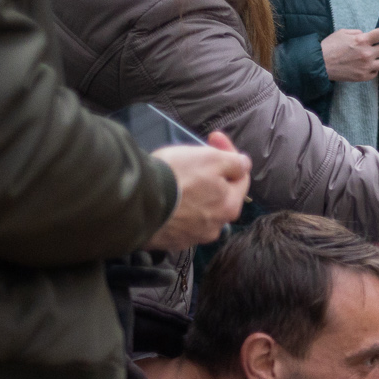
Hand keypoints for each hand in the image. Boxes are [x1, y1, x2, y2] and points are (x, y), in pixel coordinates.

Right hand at [144, 132, 250, 250]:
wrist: (134, 203)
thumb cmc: (176, 177)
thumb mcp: (211, 159)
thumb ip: (234, 162)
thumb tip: (244, 165)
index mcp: (230, 206)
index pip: (240, 177)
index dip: (228, 152)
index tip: (212, 136)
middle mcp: (215, 227)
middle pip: (220, 195)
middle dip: (211, 174)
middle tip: (192, 158)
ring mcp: (191, 237)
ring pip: (199, 210)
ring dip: (192, 193)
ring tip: (175, 177)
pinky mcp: (168, 242)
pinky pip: (177, 221)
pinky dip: (175, 208)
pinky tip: (163, 198)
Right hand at [322, 23, 378, 82]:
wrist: (319, 64)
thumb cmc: (329, 46)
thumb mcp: (343, 33)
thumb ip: (358, 33)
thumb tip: (367, 35)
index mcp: (361, 40)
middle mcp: (366, 54)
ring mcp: (366, 66)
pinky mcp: (363, 77)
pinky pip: (376, 72)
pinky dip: (377, 67)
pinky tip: (375, 64)